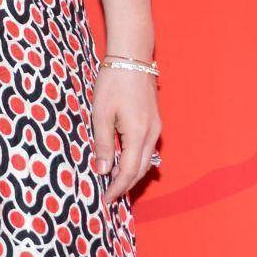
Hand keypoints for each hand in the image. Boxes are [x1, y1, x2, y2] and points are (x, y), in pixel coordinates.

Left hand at [91, 63, 160, 204]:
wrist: (132, 56)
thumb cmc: (113, 82)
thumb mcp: (101, 114)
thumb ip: (103, 144)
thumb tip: (103, 170)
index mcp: (137, 134)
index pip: (128, 172)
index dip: (117, 189)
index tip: (105, 201)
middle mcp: (151, 134)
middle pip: (141, 170)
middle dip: (125, 186)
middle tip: (109, 196)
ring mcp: (155, 127)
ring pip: (146, 160)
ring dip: (132, 174)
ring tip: (114, 183)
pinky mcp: (154, 120)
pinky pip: (147, 149)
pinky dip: (136, 160)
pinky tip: (124, 161)